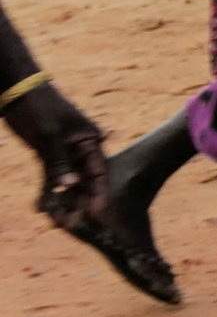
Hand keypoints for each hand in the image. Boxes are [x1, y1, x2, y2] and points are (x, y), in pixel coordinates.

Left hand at [20, 93, 108, 233]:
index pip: (99, 171)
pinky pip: (49, 177)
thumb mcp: (50, 135)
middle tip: (72, 225)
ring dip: (62, 201)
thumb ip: (60, 161)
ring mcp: (63, 152)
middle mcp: (80, 148)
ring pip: (66, 182)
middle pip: (84, 180)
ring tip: (57, 222)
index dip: (98, 193)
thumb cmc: (39, 107)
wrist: (18, 91)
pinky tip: (41, 207)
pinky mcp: (47, 154)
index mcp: (89, 139)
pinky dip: (46, 191)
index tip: (96, 214)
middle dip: (79, 203)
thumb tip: (69, 185)